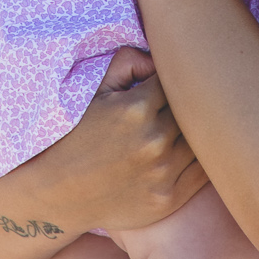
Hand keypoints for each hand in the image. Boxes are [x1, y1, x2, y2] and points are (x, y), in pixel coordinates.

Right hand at [0, 47, 207, 258]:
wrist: (54, 195)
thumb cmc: (73, 137)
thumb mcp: (92, 92)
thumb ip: (126, 62)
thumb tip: (158, 59)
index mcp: (136, 109)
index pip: (176, 83)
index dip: (171, 83)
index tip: (164, 88)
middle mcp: (153, 141)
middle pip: (193, 112)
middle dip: (186, 107)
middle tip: (178, 107)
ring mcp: (163, 173)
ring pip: (201, 141)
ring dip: (196, 133)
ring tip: (185, 129)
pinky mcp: (168, 199)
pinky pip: (203, 173)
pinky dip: (203, 161)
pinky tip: (192, 153)